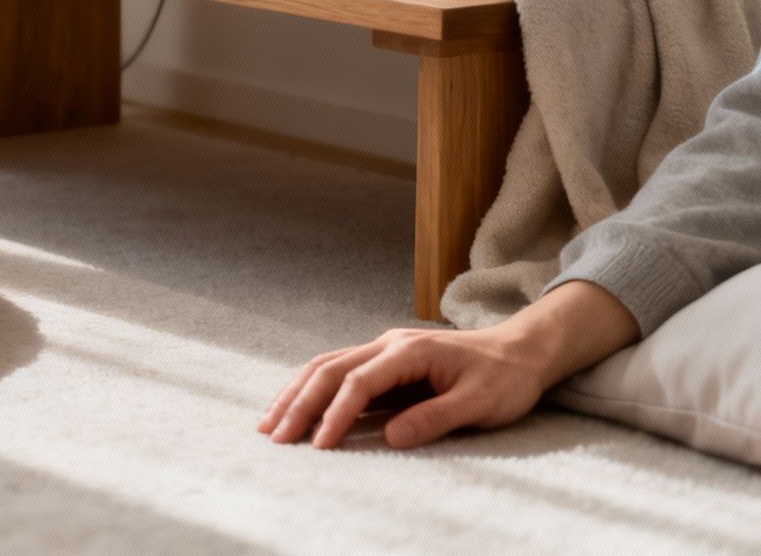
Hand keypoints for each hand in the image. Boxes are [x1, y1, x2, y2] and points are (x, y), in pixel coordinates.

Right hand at [258, 281, 639, 449]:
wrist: (522, 350)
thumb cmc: (505, 378)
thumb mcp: (480, 403)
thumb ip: (435, 418)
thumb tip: (390, 437)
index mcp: (408, 352)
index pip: (358, 384)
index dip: (335, 415)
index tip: (318, 446)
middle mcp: (387, 344)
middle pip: (328, 370)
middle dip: (298, 403)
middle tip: (273, 436)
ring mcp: (383, 349)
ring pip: (325, 366)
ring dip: (295, 393)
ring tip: (269, 422)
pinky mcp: (384, 361)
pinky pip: (337, 370)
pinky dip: (311, 389)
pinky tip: (295, 406)